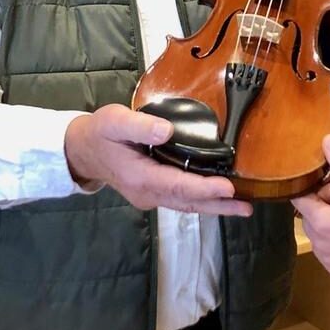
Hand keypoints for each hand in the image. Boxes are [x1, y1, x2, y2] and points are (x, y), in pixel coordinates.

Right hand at [65, 105, 252, 216]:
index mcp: (140, 176)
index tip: (228, 188)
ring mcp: (150, 196)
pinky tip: (218, 198)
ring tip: (241, 207)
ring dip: (214, 206)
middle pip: (187, 202)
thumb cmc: (101, 132)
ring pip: (186, 204)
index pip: (177, 186)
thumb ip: (140, 126)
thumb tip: (167, 131)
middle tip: (246, 208)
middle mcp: (147, 193)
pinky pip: (180, 199)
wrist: (83, 150)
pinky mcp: (153, 193)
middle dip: (218, 205)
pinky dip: (201, 200)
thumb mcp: (114, 121)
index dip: (204, 188)